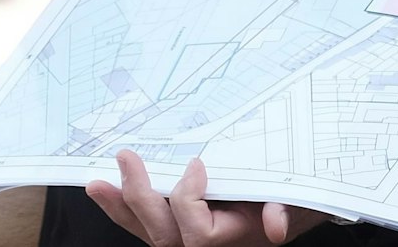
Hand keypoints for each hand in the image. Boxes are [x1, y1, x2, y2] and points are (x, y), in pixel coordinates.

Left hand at [87, 152, 327, 246]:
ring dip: (122, 206)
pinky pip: (146, 228)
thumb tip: (276, 223)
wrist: (291, 206)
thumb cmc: (294, 199)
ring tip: (98, 182)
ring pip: (150, 233)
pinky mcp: (177, 230)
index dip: (189, 199)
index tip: (196, 164)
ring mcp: (188, 240)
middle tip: (128, 159)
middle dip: (142, 197)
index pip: (198, 232)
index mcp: (234, 239)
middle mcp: (206, 246)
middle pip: (165, 235)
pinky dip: (123, 210)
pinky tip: (104, 190)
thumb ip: (286, 208)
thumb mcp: (299, 199)